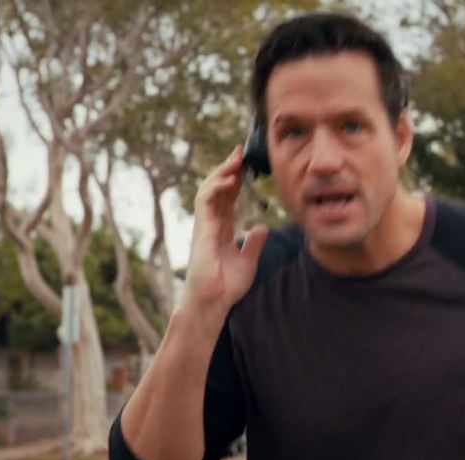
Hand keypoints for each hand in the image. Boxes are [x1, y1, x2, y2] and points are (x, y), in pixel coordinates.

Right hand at [178, 145, 269, 317]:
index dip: (236, 180)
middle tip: (241, 152)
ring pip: (208, 190)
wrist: (213, 303)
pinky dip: (215, 187)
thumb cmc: (226, 287)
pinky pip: (205, 203)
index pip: (227, 198)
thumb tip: (262, 227)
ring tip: (235, 159)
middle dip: (228, 169)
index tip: (246, 164)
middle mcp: (211, 224)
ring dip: (221, 173)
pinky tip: (228, 179)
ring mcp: (205, 226)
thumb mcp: (248, 261)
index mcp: (221, 229)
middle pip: (217, 189)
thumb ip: (254, 243)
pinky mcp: (202, 231)